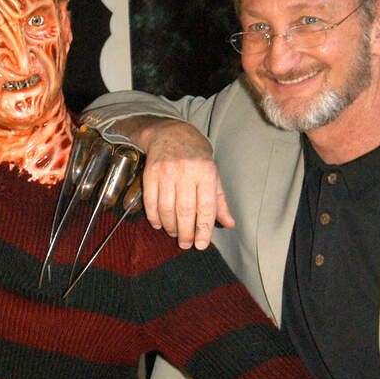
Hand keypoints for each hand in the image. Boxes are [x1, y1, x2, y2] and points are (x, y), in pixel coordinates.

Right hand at [134, 118, 233, 249]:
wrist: (171, 134)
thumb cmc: (197, 157)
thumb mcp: (213, 175)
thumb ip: (220, 201)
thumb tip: (229, 223)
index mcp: (205, 173)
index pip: (206, 207)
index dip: (203, 229)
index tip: (201, 244)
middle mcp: (186, 172)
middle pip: (185, 211)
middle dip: (186, 233)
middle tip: (186, 244)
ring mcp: (166, 173)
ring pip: (166, 208)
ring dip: (170, 226)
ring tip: (175, 234)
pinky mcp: (150, 174)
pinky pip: (151, 202)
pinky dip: (154, 217)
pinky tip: (159, 224)